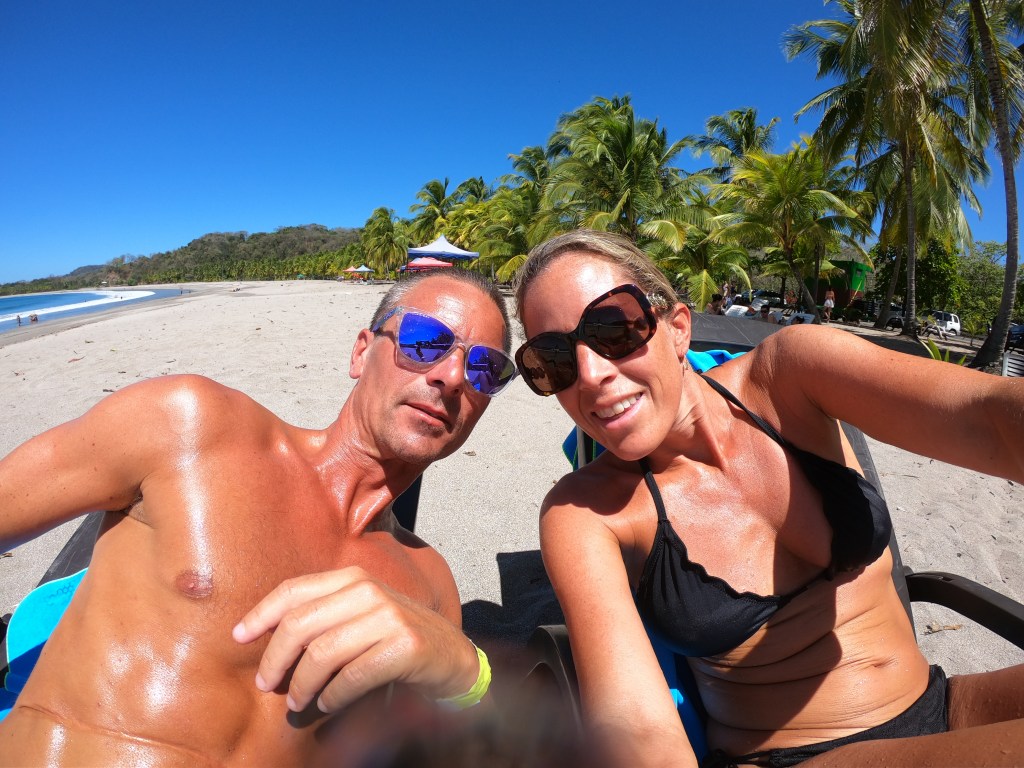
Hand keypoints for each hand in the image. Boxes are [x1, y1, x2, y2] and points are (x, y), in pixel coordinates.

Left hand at [232, 566, 479, 713]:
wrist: (452, 656)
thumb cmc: (395, 638)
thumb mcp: (360, 615)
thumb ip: (324, 615)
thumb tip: (266, 637)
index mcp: (354, 578)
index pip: (295, 590)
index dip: (262, 613)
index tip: (239, 637)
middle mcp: (369, 591)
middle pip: (301, 624)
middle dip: (275, 658)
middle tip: (265, 684)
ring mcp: (389, 617)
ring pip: (322, 653)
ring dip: (302, 685)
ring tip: (297, 701)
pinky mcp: (404, 647)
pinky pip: (352, 676)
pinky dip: (333, 696)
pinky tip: (329, 704)